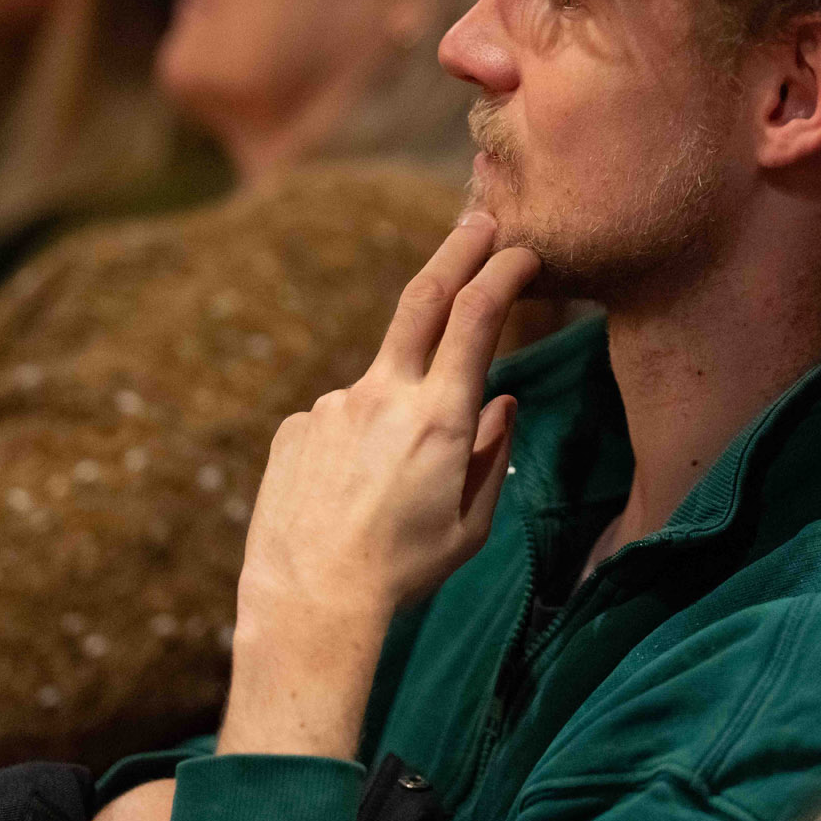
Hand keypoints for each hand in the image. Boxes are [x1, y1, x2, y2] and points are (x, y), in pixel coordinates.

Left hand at [220, 213, 537, 756]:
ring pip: (382, 389)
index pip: (478, 317)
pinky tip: (347, 504)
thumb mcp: (471, 523)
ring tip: (385, 496)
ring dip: (397, 420)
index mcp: (440, 418)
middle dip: (459, 249)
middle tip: (482, 217)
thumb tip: (503, 400)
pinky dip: (357, 449)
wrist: (308, 603)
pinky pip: (341, 423)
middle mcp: (384, 395)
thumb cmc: (404, 571)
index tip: (524, 251)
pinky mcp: (296, 427)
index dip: (504, 272)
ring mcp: (333, 406)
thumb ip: (494, 452)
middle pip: (424, 296)